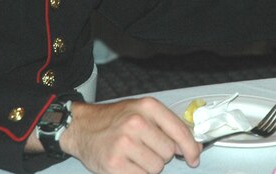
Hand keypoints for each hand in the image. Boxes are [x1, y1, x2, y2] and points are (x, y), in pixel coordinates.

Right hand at [60, 97, 200, 173]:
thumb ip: (168, 126)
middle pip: (168, 152)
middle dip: (162, 155)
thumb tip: (193, 147)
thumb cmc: (115, 119)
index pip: (179, 131)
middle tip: (146, 148)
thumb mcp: (142, 111)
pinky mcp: (114, 164)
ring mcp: (124, 144)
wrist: (81, 127)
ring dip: (149, 166)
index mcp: (147, 107)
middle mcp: (136, 123)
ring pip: (156, 167)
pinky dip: (137, 173)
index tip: (194, 157)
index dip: (190, 148)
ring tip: (134, 154)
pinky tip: (127, 163)